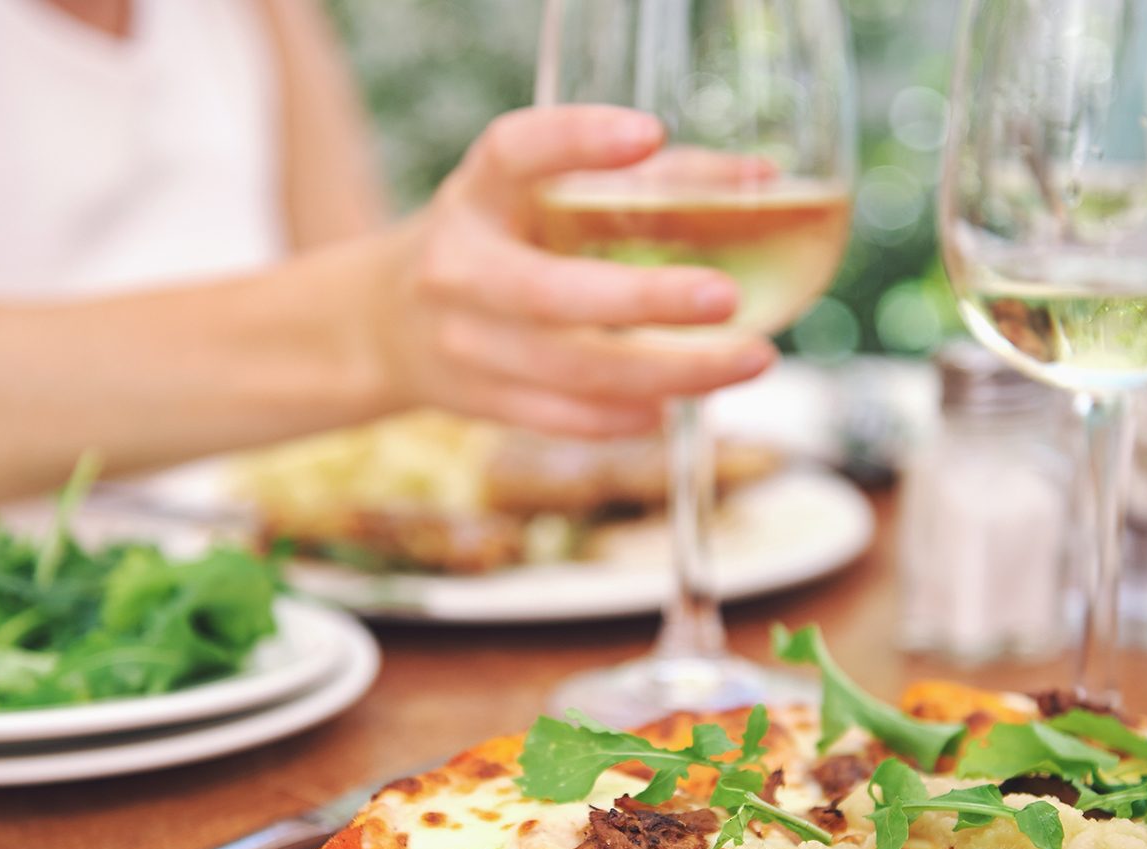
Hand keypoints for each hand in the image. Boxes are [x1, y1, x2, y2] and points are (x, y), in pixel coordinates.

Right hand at [368, 105, 777, 436]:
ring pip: (570, 371)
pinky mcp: (479, 402)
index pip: (512, 154)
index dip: (576, 141)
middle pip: (551, 294)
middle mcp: (458, 270)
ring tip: (749, 361)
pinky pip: (560, 417)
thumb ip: (642, 185)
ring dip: (665, 373)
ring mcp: (465, 345)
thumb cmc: (493, 245)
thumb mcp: (536, 200)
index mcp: (474, 197)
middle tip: (726, 297)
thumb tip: (760, 178)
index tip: (648, 132)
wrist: (386, 327)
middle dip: (645, 301)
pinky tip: (674, 407)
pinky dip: (623, 418)